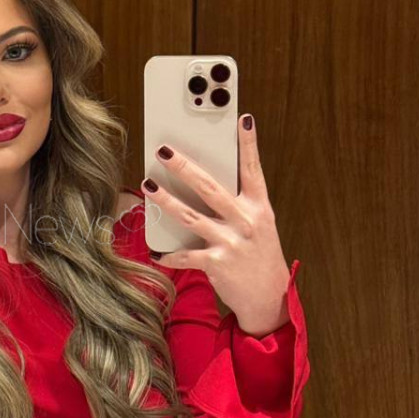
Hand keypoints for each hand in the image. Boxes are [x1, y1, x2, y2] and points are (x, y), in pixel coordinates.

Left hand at [142, 114, 291, 335]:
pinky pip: (186, 256)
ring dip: (166, 200)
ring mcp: (231, 242)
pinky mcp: (218, 264)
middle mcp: (246, 221)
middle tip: (164, 151)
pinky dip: (168, 255)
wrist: (270, 298)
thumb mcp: (258, 225)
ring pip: (190, 216)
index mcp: (259, 208)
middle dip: (185, 167)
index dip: (248, 144)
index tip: (243, 119)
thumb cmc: (259, 256)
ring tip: (148, 185)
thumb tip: (205, 181)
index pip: (253, 170)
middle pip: (210, 187)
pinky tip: (155, 252)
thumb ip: (238, 204)